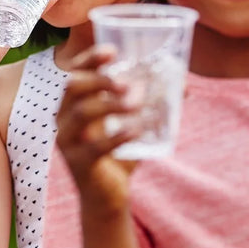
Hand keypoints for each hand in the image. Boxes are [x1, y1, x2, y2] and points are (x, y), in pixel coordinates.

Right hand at [55, 45, 141, 217]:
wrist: (108, 197)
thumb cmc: (119, 153)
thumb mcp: (132, 123)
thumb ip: (152, 104)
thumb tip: (184, 84)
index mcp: (73, 103)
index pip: (75, 72)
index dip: (90, 59)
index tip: (112, 51)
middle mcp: (64, 118)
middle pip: (72, 87)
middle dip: (99, 79)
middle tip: (126, 82)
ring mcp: (68, 141)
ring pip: (82, 112)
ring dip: (111, 104)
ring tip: (137, 104)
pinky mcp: (80, 163)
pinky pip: (95, 146)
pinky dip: (118, 135)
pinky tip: (137, 130)